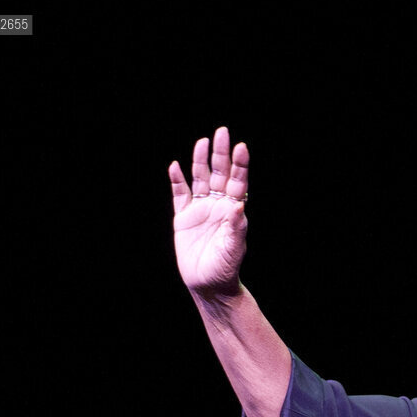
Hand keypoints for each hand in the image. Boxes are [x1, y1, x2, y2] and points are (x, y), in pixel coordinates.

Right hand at [168, 126, 249, 296]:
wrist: (208, 284)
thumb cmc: (226, 267)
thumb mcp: (234, 249)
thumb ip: (236, 228)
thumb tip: (239, 206)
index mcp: (233, 210)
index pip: (237, 182)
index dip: (239, 165)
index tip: (241, 148)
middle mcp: (218, 205)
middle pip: (218, 174)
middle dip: (221, 154)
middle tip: (222, 132)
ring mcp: (200, 209)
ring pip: (199, 179)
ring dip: (200, 161)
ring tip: (202, 142)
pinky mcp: (183, 217)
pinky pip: (179, 194)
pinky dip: (177, 180)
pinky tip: (175, 166)